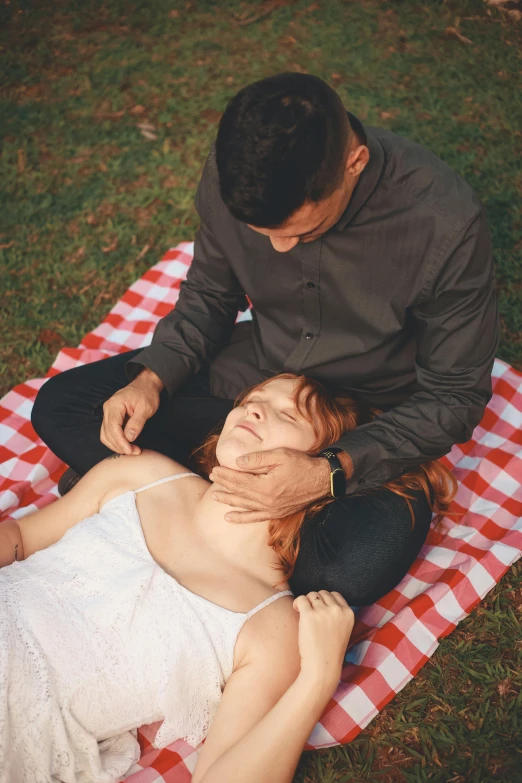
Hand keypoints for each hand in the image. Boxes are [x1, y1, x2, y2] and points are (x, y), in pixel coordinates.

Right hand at [100, 369, 162, 454]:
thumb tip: (129, 438)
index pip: (113, 427)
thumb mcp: (146, 408)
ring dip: (117, 445)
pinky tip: (127, 445)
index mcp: (115, 404)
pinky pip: (109, 432)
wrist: (145, 385)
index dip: (120, 441)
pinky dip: (116, 441)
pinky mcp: (111, 417)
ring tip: (132, 450)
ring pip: (106, 435)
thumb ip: (137, 423)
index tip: (130, 450)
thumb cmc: (146, 394)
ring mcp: (108, 413)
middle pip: (107, 433)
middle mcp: (108, 409)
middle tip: (134, 452)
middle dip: (120, 445)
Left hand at [209, 447, 331, 523]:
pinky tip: (229, 517)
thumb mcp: (280, 456)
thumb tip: (237, 462)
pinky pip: (255, 517)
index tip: (215, 469)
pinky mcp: (276, 513)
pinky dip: (241, 517)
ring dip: (228, 500)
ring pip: (244, 505)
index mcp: (265, 485)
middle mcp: (266, 500)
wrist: (322, 480)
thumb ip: (258, 459)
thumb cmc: (302, 464)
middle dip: (224, 485)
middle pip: (239, 492)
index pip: (239, 480)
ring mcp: (271, 509)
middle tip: (212, 478)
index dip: (225, 475)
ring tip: (214, 496)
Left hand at [294, 591, 353, 694]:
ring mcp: (323, 612)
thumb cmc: (330, 651)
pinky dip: (297, 603)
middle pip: (322, 593)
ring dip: (306, 602)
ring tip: (303, 613)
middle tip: (310, 613)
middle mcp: (337, 610)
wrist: (322, 667)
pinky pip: (301, 599)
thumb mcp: (343, 629)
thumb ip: (338, 614)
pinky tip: (296, 610)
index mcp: (348, 613)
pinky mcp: (309, 615)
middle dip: (315, 601)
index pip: (335, 595)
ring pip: (311, 595)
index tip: (319, 609)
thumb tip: (321, 600)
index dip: (325, 600)